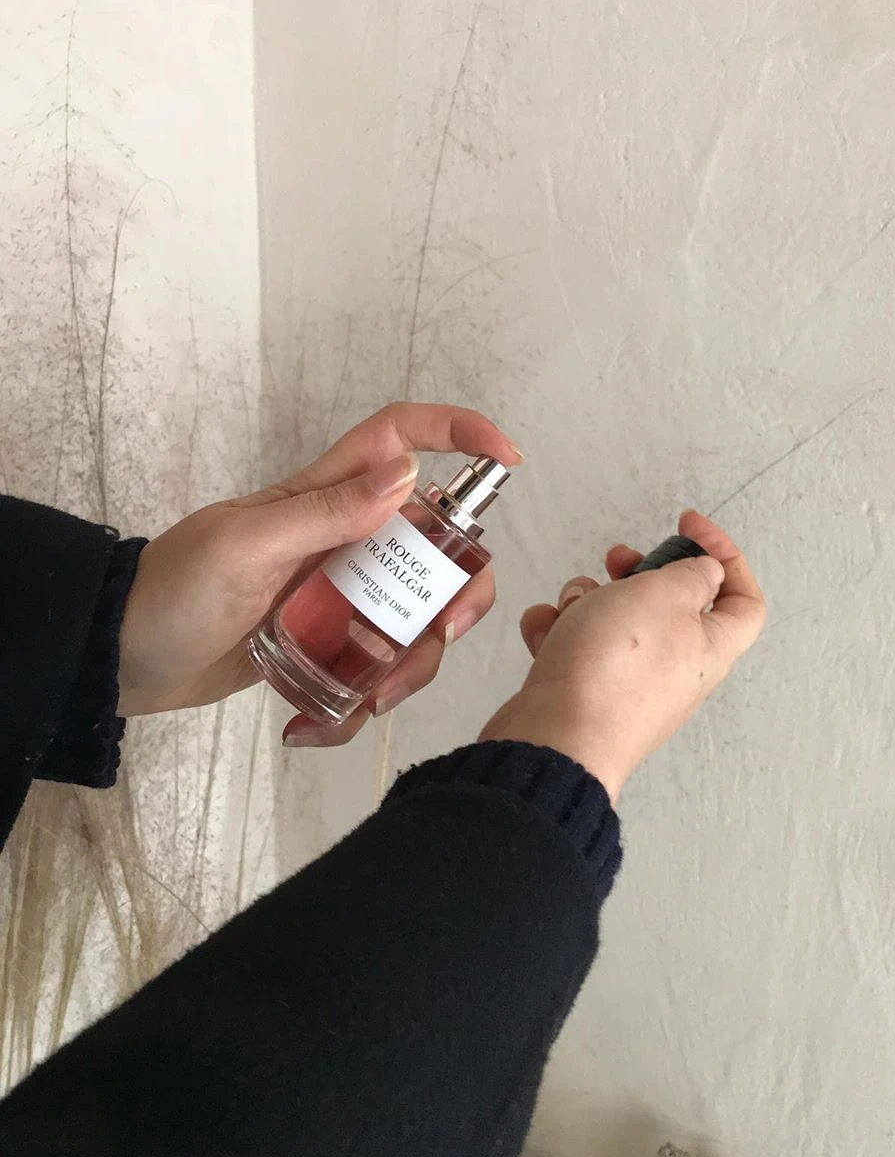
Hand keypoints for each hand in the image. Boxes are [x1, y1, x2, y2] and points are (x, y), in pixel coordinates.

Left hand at [118, 403, 521, 742]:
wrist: (124, 660)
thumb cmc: (173, 590)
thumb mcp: (247, 545)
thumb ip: (324, 511)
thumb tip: (408, 473)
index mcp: (325, 495)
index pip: (401, 438)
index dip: (459, 432)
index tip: (508, 461)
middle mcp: (346, 539)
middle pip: (437, 546)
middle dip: (458, 591)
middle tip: (441, 634)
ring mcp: (340, 593)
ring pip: (416, 615)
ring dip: (412, 662)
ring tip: (369, 700)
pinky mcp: (328, 642)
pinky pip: (374, 665)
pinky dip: (362, 699)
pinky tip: (317, 724)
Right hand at [480, 511, 764, 800]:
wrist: (557, 736)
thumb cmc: (615, 669)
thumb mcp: (665, 595)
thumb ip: (692, 574)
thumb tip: (703, 572)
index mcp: (711, 646)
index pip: (743, 599)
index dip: (725, 556)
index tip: (690, 527)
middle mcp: (676, 669)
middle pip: (669, 604)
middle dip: (638, 573)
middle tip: (619, 560)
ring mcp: (629, 684)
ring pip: (614, 621)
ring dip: (589, 600)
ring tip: (574, 607)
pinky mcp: (587, 693)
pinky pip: (576, 647)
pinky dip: (558, 632)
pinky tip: (546, 633)